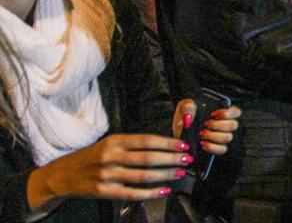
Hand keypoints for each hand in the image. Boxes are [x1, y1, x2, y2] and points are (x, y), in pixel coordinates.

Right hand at [26, 133, 192, 211]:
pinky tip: (164, 190)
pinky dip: (151, 193)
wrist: (62, 175)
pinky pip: (132, 193)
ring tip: (180, 173)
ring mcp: (106, 175)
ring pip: (142, 175)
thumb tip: (163, 147)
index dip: (167, 143)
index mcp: (114, 141)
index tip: (183, 146)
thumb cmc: (92, 158)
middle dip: (171, 159)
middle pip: (147, 158)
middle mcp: (110, 156)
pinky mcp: (103, 191)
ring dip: (165, 174)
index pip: (146, 140)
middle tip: (187, 160)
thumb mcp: (109, 144)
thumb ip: (132, 145)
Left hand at [172, 99, 240, 155]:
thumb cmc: (186, 115)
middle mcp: (225, 124)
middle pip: (233, 125)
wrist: (180, 130)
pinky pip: (222, 149)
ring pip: (228, 137)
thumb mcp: (185, 106)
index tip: (213, 114)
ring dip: (214, 136)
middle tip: (206, 124)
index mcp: (221, 112)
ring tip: (202, 134)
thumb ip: (188, 106)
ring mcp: (222, 137)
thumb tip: (189, 117)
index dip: (228, 113)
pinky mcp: (217, 148)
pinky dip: (212, 147)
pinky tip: (203, 143)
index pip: (236, 112)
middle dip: (219, 125)